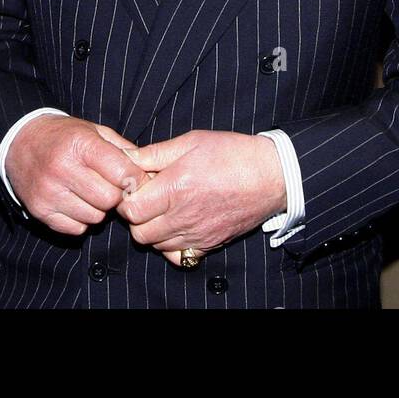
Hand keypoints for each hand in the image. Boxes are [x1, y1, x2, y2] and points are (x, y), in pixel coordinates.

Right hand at [4, 115, 142, 234]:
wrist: (21, 140)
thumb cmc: (66, 136)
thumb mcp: (95, 131)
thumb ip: (124, 150)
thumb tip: (149, 172)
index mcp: (81, 144)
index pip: (122, 173)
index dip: (135, 179)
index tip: (136, 179)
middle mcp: (62, 168)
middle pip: (110, 199)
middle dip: (116, 195)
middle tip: (111, 187)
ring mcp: (48, 191)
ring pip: (94, 217)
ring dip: (99, 209)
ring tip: (91, 192)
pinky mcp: (39, 210)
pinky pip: (75, 229)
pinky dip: (81, 220)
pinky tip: (76, 202)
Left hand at [118, 130, 286, 265]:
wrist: (272, 175)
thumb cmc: (233, 153)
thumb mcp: (191, 142)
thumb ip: (154, 153)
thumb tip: (125, 157)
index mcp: (175, 188)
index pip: (130, 209)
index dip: (127, 197)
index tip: (136, 185)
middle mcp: (183, 216)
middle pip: (139, 233)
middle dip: (137, 216)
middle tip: (148, 197)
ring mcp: (196, 234)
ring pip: (156, 245)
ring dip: (153, 229)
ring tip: (165, 208)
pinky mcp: (209, 244)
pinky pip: (178, 256)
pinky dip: (171, 245)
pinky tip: (178, 225)